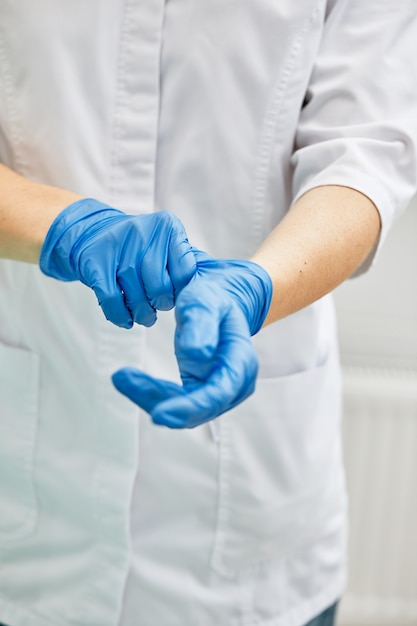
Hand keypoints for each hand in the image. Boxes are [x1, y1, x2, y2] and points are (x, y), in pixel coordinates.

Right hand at [39, 198, 195, 327]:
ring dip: (142, 314)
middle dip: (161, 304)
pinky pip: (113, 301)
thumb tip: (209, 290)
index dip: (181, 291)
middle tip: (157, 304)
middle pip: (160, 288)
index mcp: (168, 227)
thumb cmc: (138, 247)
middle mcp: (143, 232)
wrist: (91, 234)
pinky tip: (126, 319)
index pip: (185, 272)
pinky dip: (121, 316)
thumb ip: (184, 263)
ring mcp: (118, 247)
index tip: (174, 293)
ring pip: (136, 297)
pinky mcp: (95, 262)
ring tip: (144, 314)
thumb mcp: (164, 243)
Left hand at [112, 252, 272, 426]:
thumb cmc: (212, 300)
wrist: (216, 303)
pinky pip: (174, 400)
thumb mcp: (205, 302)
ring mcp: (217, 391)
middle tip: (123, 381)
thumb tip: (197, 354)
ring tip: (121, 376)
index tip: (159, 414)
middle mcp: (233, 384)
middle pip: (197, 408)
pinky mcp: (198, 391)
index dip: (190, 408)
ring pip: (182, 408)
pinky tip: (127, 377)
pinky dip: (150, 391)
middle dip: (160, 402)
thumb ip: (201, 324)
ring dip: (149, 396)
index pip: (217, 394)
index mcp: (240, 362)